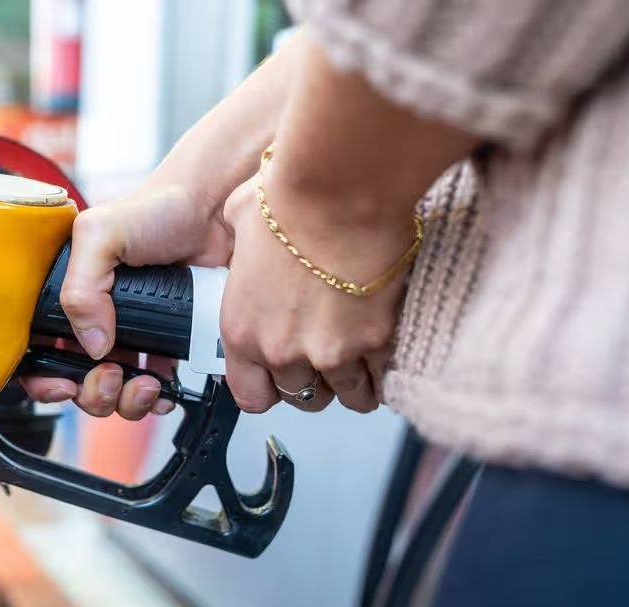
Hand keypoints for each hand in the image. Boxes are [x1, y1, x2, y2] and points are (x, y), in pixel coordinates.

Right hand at [22, 183, 230, 418]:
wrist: (215, 211)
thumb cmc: (156, 209)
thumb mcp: (100, 235)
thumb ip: (81, 287)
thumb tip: (91, 344)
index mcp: (68, 296)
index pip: (37, 352)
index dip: (43, 379)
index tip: (63, 385)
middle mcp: (94, 319)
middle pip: (76, 382)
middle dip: (92, 392)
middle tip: (110, 375)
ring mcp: (130, 335)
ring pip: (114, 392)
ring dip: (125, 401)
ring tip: (144, 383)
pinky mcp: (166, 343)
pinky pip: (153, 388)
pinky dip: (156, 398)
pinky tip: (164, 387)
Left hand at [218, 167, 416, 414]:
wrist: (341, 188)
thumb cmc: (291, 197)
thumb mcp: (240, 226)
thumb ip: (242, 251)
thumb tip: (249, 237)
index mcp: (242, 330)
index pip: (250, 394)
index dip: (268, 387)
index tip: (279, 377)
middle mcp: (284, 351)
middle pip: (302, 397)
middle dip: (314, 381)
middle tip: (326, 354)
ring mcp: (332, 352)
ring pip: (348, 396)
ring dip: (354, 381)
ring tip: (362, 356)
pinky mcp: (378, 341)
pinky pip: (385, 377)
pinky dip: (387, 368)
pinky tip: (388, 348)